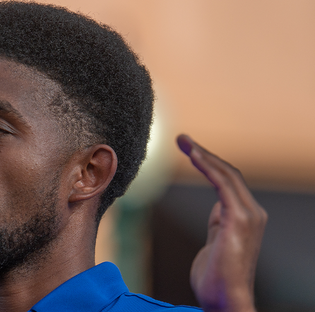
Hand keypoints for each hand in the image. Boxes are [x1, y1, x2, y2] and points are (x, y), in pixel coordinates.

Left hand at [177, 135, 266, 311]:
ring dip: (204, 155)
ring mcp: (248, 215)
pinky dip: (208, 167)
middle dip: (204, 153)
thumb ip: (218, 224)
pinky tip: (193, 156)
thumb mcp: (216, 242)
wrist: (225, 299)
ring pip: (226, 174)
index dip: (209, 163)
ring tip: (184, 142)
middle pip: (229, 172)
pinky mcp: (240, 219)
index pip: (229, 181)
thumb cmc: (216, 277)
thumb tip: (216, 209)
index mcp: (245, 216)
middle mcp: (252, 212)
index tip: (189, 149)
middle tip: (182, 139)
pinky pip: (223, 185)